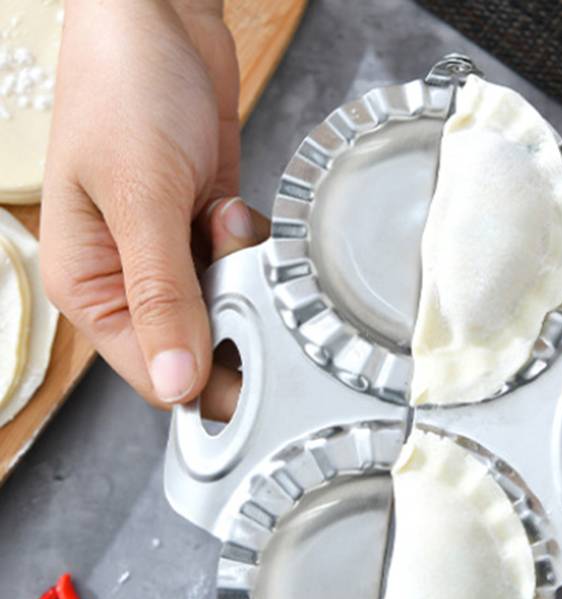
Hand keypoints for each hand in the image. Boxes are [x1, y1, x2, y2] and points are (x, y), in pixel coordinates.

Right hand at [40, 0, 241, 405]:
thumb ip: (161, 296)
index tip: (255, 377)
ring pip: (226, 309)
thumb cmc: (124, 93)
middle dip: (231, 318)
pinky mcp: (204, 233)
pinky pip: (242, 269)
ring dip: (239, 274)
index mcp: (90, 289)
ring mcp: (170, 258)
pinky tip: (225, 204)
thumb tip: (175, 383)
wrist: (158, 23)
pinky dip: (248, 246)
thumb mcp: (141, 199)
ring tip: (218, 217)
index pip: (154, 374)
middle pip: (197, 348)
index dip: (205, 385)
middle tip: (242, 274)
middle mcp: (129, 283)